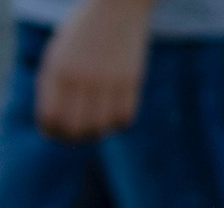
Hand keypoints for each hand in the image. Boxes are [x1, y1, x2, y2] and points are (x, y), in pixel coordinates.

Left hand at [34, 0, 154, 141]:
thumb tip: (55, 120)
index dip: (51, 131)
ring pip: (101, 126)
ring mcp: (108, 79)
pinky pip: (124, 118)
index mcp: (57, 67)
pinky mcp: (131, 82)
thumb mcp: (58, 53)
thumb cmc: (81, 32)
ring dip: (96, 132)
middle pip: (76, 126)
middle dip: (72, 137)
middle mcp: (81, 75)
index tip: (54, 133)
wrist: (115, 7)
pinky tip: (112, 116)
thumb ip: (54, 83)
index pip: (51, 115)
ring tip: (93, 127)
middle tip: (74, 136)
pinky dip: (117, 124)